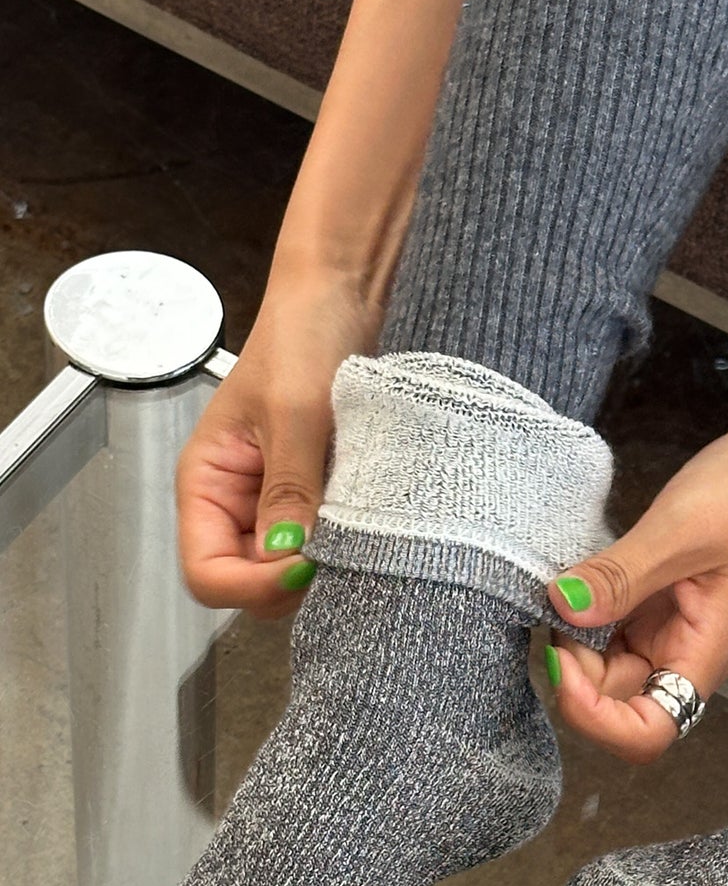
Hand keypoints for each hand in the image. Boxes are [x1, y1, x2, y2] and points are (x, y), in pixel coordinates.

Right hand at [175, 272, 384, 619]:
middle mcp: (233, 504)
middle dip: (288, 583)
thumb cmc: (302, 337)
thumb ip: (287, 489)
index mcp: (206, 482)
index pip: (206, 574)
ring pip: (285, 574)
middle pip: (247, 586)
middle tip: (339, 555)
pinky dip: (340, 548)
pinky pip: (318, 547)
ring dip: (319, 567)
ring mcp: (271, 506)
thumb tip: (286, 557)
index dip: (251, 586)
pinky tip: (363, 524)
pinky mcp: (308, 501)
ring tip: (354, 532)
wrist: (339, 298)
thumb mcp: (293, 412)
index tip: (303, 566)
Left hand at [543, 386, 727, 760]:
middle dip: (573, 670)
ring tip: (561, 587)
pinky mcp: (662, 601)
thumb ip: (620, 577)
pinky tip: (577, 578)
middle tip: (550, 607)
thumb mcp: (683, 530)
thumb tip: (562, 607)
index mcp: (705, 654)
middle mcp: (687, 653)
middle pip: (616, 702)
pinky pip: (614, 626)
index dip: (594, 717)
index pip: (647, 732)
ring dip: (576, 641)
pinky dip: (586, 612)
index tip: (561, 659)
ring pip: (608, 666)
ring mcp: (673, 628)